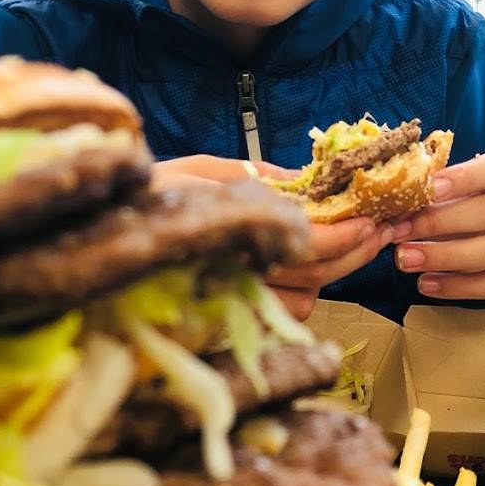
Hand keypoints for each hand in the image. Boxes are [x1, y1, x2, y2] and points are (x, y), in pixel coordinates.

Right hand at [149, 158, 391, 319]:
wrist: (102, 232)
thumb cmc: (152, 194)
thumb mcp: (203, 168)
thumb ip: (258, 176)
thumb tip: (309, 180)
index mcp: (229, 233)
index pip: (306, 245)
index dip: (346, 235)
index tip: (372, 219)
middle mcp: (234, 274)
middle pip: (316, 276)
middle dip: (357, 252)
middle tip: (381, 228)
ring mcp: (233, 300)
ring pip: (305, 301)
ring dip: (334, 274)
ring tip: (357, 242)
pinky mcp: (231, 317)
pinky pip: (282, 314)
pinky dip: (304, 291)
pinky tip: (313, 264)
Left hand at [391, 153, 484, 300]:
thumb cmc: (466, 210)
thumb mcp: (452, 196)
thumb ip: (430, 196)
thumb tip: (391, 207)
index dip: (463, 177)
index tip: (428, 186)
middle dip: (438, 222)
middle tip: (399, 232)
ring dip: (443, 256)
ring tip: (405, 259)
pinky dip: (456, 286)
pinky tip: (425, 283)